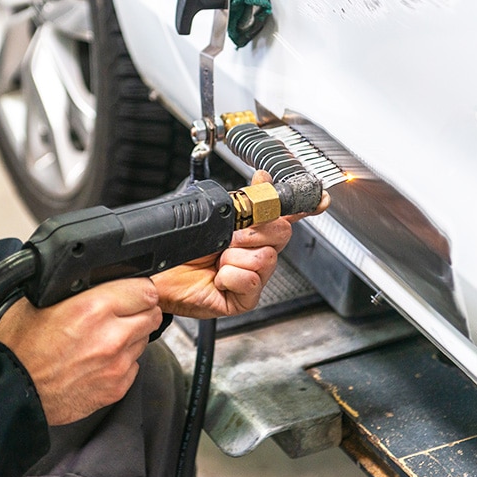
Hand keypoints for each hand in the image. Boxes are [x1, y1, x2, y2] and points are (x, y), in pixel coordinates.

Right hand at [0, 278, 161, 425]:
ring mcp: (116, 364)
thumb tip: (99, 277)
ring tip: (103, 339)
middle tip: (121, 314)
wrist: (9, 391)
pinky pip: (134, 365)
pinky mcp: (116, 388)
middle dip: (139, 311)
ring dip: (131, 336)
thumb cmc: (17, 346)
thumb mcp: (41, 298)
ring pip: (145, 340)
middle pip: (152, 314)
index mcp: (93, 308)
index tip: (132, 292)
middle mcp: (111, 336)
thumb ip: (79, 287)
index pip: (145, 290)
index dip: (138, 289)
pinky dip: (122, 361)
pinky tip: (99, 360)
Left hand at [152, 170, 329, 317]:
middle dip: (252, 232)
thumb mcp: (213, 218)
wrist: (158, 275)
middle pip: (281, 233)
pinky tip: (217, 279)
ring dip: (235, 256)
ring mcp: (254, 276)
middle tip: (229, 238)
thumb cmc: (182, 249)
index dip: (304, 206)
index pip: (286, 215)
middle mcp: (257, 252)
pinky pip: (250, 279)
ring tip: (218, 261)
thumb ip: (243, 201)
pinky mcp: (246, 298)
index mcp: (253, 229)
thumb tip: (263, 178)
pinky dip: (229, 276)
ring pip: (265, 258)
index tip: (319, 199)